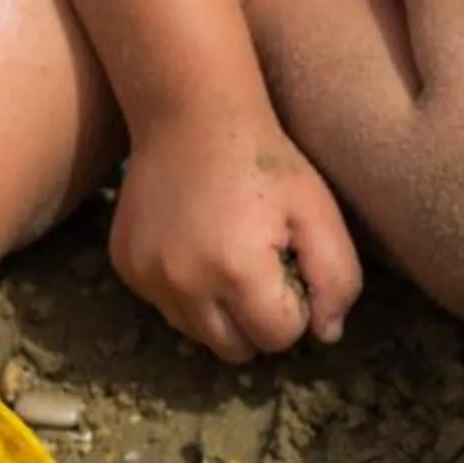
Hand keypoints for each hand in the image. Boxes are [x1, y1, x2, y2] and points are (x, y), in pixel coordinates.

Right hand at [111, 109, 359, 362]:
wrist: (189, 113)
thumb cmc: (265, 160)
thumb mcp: (319, 212)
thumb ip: (337, 280)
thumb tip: (325, 335)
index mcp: (237, 272)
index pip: (278, 338)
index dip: (296, 307)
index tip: (291, 266)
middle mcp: (183, 284)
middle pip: (236, 350)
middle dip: (258, 322)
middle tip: (264, 269)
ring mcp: (147, 278)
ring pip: (198, 335)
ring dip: (221, 312)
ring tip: (230, 258)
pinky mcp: (125, 267)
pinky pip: (167, 308)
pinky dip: (187, 292)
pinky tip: (197, 247)